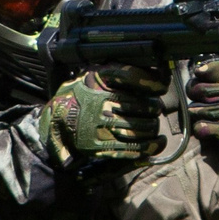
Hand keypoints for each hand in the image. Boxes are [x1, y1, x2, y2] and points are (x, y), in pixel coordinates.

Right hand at [39, 65, 168, 166]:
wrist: (56, 120)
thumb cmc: (81, 95)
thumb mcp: (93, 75)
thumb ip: (117, 72)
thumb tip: (154, 71)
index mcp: (97, 83)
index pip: (129, 77)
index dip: (150, 82)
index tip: (161, 86)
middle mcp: (99, 103)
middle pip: (140, 106)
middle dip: (153, 108)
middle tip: (155, 109)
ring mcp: (98, 126)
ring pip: (138, 128)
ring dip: (151, 128)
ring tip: (153, 126)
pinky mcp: (98, 145)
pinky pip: (129, 148)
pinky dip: (148, 147)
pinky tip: (157, 144)